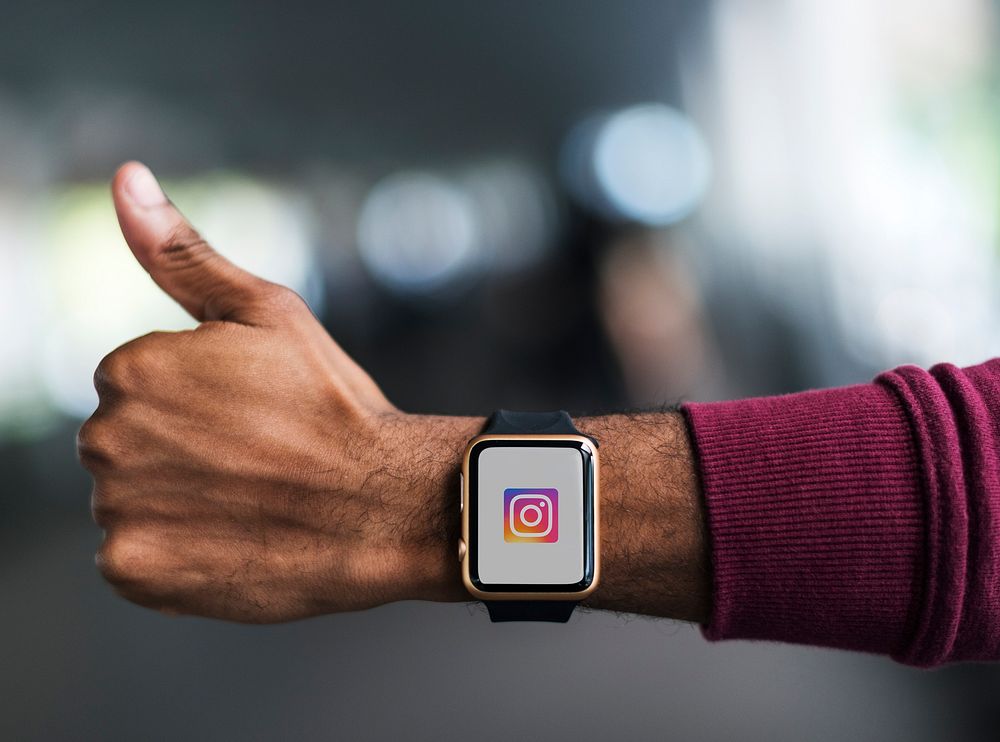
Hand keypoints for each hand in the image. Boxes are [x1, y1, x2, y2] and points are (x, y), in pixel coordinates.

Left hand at [78, 162, 475, 621]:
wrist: (385, 506)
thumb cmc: (333, 405)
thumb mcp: (268, 313)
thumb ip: (183, 252)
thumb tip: (126, 177)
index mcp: (132, 368)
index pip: (135, 384)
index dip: (198, 400)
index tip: (252, 415)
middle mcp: (106, 436)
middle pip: (123, 441)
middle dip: (175, 446)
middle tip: (254, 458)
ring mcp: (117, 509)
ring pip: (128, 498)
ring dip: (174, 501)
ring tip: (247, 501)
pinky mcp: (133, 571)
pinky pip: (132, 557)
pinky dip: (172, 553)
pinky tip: (231, 540)